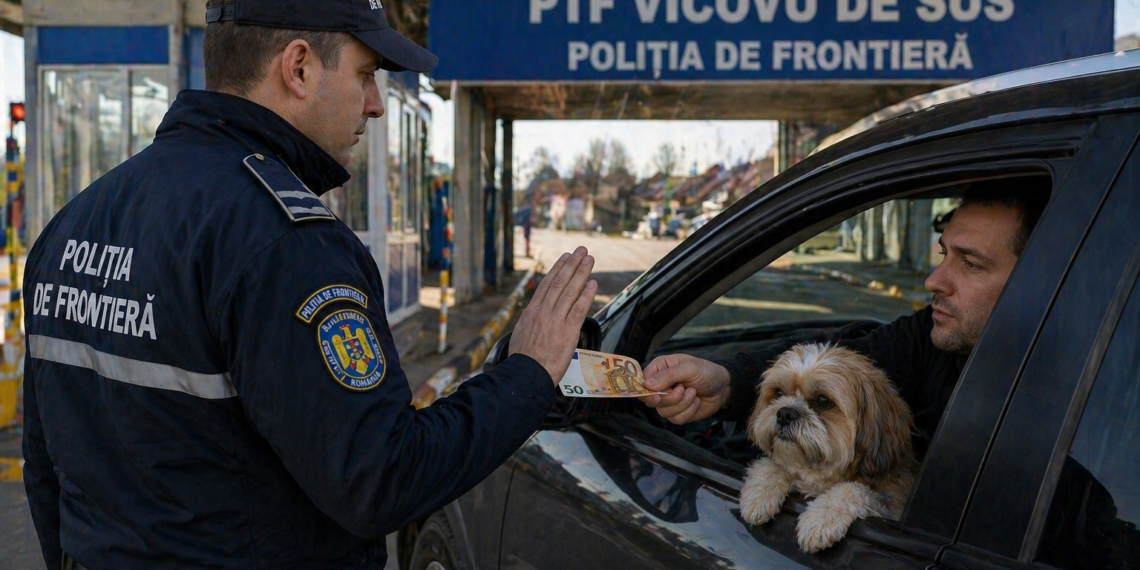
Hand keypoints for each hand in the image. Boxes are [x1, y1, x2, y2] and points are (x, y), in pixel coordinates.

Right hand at [510, 247, 597, 382]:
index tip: (565, 257)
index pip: (546, 285)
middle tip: (581, 251)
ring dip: (581, 273)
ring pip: (569, 291)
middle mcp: (543, 312)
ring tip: (589, 259)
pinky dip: (586, 295)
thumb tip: (533, 317)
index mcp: (531, 312)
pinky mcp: (567, 332)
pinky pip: (579, 309)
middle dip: (572, 264)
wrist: (525, 374)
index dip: (557, 269)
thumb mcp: (521, 335)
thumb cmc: (523, 361)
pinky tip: (593, 283)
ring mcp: (555, 320)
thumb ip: (530, 323)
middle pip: (559, 283)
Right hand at [639, 354, 730, 423]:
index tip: (655, 394)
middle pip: (650, 400)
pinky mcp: (677, 413)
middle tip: (682, 389)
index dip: (645, 390)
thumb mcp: (689, 368)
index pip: (641, 381)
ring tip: (693, 392)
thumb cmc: (706, 372)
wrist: (724, 387)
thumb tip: (647, 384)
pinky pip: (675, 419)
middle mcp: (660, 386)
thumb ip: (668, 375)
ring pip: (663, 412)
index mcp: (660, 368)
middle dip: (668, 398)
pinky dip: (688, 412)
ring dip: (682, 404)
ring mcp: (668, 401)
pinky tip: (696, 402)